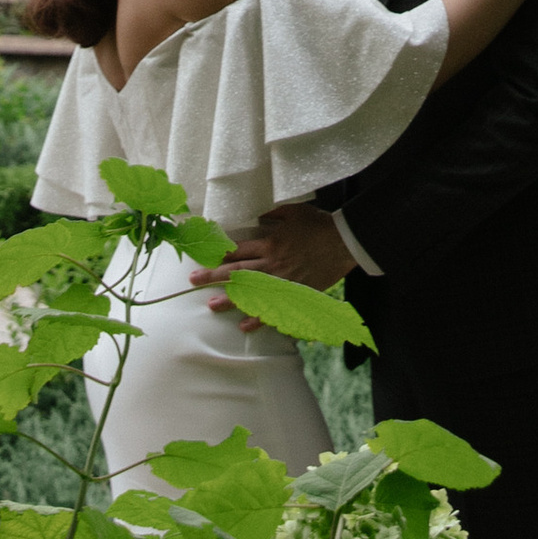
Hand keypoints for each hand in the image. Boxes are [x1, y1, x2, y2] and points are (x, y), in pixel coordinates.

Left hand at [188, 198, 349, 328]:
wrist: (344, 242)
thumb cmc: (319, 225)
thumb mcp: (294, 212)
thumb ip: (273, 215)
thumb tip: (259, 217)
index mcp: (270, 243)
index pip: (238, 250)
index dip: (219, 254)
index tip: (203, 257)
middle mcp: (272, 264)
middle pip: (237, 272)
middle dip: (214, 276)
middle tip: (193, 281)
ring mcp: (282, 282)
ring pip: (250, 293)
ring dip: (229, 300)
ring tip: (212, 305)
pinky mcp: (294, 294)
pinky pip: (273, 310)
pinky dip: (259, 319)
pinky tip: (245, 326)